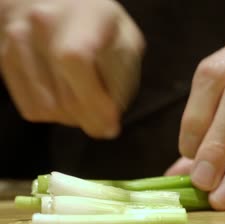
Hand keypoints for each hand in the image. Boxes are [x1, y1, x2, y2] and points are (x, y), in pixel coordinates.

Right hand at [0, 0, 144, 138]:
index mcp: (82, 15)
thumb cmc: (101, 26)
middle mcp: (42, 22)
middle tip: (105, 119)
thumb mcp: (126, 41)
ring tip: (86, 100)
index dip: (94, 100)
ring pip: (47, 109)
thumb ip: (123, 78)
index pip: (75, 60)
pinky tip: (65, 94)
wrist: (55, 3)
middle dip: (91, 119)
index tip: (112, 124)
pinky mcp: (3, 58)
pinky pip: (31, 109)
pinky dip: (53, 113)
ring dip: (72, 118)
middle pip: (64, 97)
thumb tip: (107, 124)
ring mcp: (15, 40)